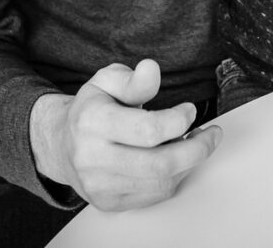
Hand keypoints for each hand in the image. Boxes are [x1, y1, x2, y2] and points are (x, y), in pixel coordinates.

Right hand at [29, 59, 221, 210]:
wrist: (61, 144)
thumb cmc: (91, 109)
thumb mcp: (108, 81)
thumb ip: (133, 79)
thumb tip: (151, 69)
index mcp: (92, 121)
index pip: (149, 130)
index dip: (179, 120)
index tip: (190, 110)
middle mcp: (92, 158)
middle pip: (160, 164)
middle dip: (197, 149)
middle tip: (211, 134)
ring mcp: (100, 185)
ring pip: (161, 183)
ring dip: (188, 163)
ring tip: (192, 143)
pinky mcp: (108, 202)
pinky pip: (154, 196)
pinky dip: (173, 177)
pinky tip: (174, 160)